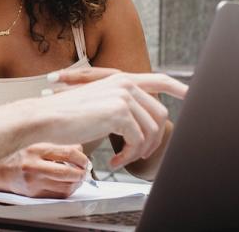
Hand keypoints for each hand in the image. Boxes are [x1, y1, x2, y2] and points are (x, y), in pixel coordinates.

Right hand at [0, 143, 88, 197]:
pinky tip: (67, 184)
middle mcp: (34, 166)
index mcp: (36, 149)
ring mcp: (33, 182)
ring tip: (77, 177)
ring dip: (76, 183)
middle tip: (84, 170)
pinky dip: (67, 190)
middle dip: (81, 173)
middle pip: (67, 173)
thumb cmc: (19, 154)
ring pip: (65, 187)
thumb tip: (79, 149)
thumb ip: (58, 145)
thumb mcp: (38, 142)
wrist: (0, 169)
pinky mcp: (34, 194)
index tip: (84, 159)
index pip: (68, 153)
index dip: (81, 158)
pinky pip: (57, 196)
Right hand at [34, 71, 185, 168]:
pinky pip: (137, 141)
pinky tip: (115, 159)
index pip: (160, 80)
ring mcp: (124, 97)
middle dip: (153, 139)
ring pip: (151, 130)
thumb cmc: (67, 115)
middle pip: (159, 115)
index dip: (179, 87)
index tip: (191, 95)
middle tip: (138, 154)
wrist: (46, 117)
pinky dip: (129, 155)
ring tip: (123, 158)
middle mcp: (126, 84)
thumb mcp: (99, 104)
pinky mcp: (119, 113)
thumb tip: (143, 121)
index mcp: (122, 79)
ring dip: (139, 151)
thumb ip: (122, 106)